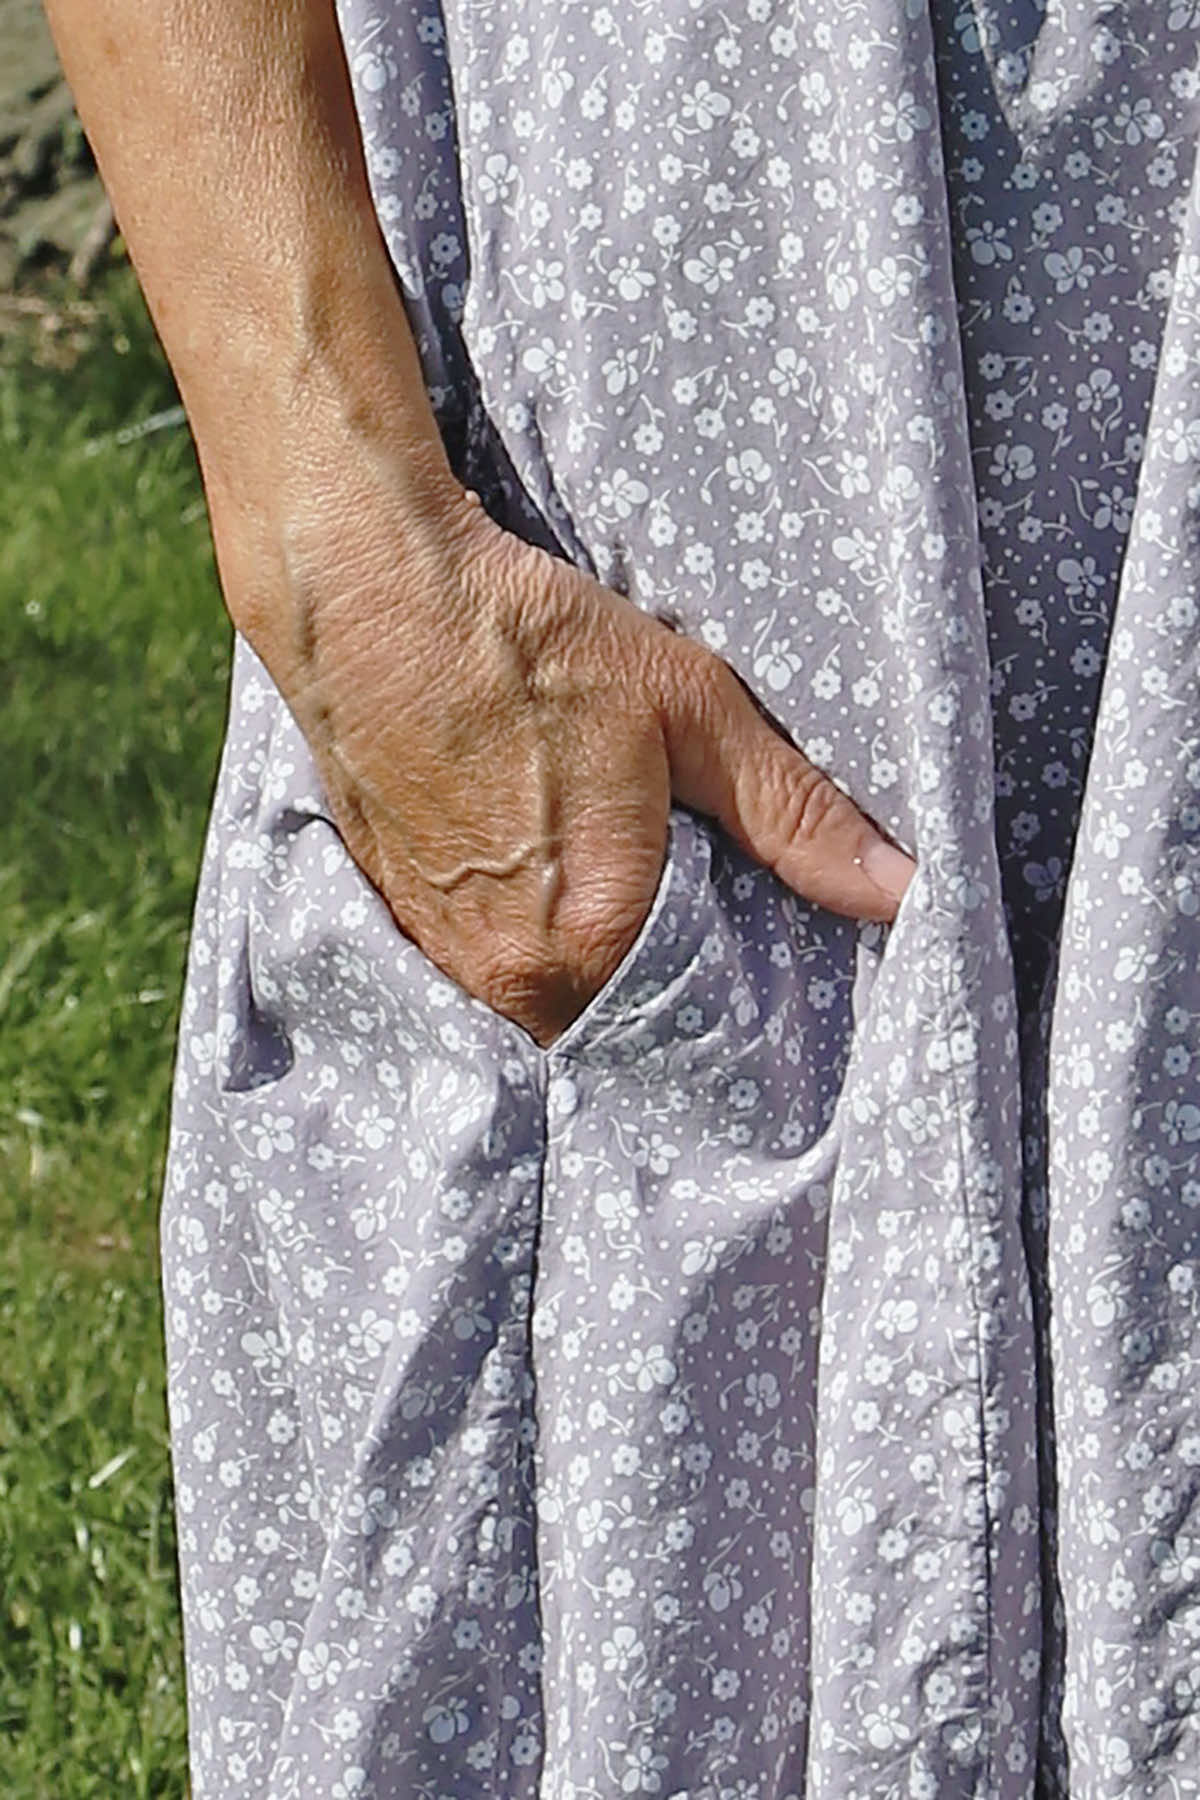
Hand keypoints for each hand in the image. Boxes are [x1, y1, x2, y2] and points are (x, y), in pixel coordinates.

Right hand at [237, 484, 914, 1048]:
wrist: (365, 597)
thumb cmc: (529, 645)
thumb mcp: (690, 712)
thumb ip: (798, 816)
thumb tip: (908, 892)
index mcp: (594, 939)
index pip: (691, 1024)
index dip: (732, 996)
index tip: (761, 960)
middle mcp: (510, 970)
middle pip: (615, 1016)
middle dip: (662, 984)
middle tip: (698, 914)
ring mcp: (442, 948)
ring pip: (544, 995)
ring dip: (588, 963)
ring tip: (622, 888)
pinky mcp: (396, 912)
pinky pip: (482, 961)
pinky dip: (524, 935)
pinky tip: (540, 868)